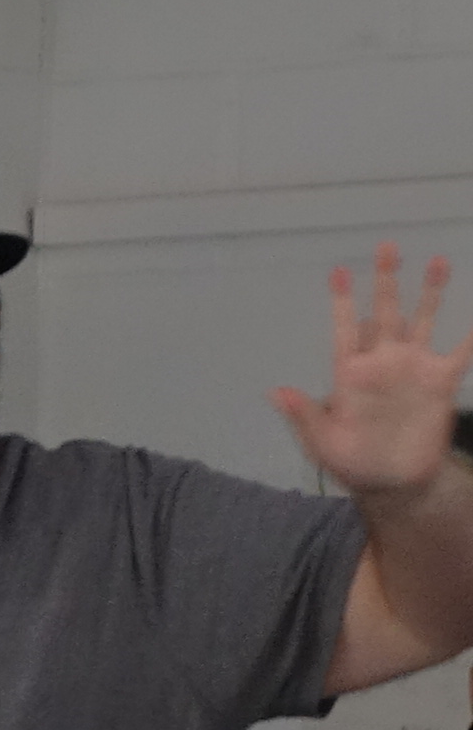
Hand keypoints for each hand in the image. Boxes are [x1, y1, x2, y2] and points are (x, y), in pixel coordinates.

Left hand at [275, 244, 467, 500]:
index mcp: (351, 374)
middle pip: (385, 313)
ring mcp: (414, 368)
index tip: (338, 272)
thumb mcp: (323, 443)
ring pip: (423, 320)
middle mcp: (383, 362)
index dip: (343, 302)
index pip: (345, 330)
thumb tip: (276, 392)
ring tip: (436, 261)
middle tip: (386, 247)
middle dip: (386, 281)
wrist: (393, 482)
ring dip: (430, 292)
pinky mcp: (442, 381)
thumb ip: (304, 416)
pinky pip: (464, 351)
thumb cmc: (352, 462)